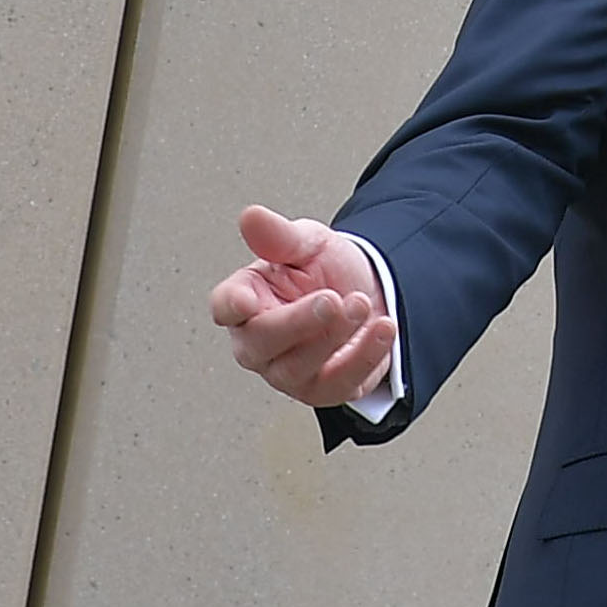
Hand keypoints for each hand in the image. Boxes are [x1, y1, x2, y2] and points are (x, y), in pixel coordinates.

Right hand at [204, 207, 393, 408]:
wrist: (369, 292)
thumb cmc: (325, 271)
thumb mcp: (308, 243)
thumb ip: (279, 235)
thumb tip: (251, 216)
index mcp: (246, 299)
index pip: (225, 305)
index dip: (232, 304)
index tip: (247, 300)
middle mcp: (258, 342)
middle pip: (261, 343)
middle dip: (298, 323)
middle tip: (331, 299)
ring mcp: (287, 371)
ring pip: (297, 369)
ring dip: (333, 337)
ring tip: (361, 304)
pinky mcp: (322, 390)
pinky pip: (338, 384)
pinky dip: (364, 356)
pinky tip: (382, 328)